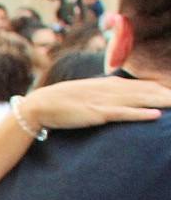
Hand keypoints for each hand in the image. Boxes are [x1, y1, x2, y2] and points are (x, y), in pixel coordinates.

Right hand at [22, 76, 170, 130]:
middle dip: (168, 94)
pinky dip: (140, 114)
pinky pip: (124, 114)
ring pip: (141, 101)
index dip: (164, 89)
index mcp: (112, 83)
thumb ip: (107, 93)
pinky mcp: (98, 114)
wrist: (41, 104)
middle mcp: (112, 89)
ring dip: (163, 102)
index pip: (146, 85)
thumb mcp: (90, 93)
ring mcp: (106, 101)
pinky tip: (156, 115)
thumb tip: (121, 97)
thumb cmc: (64, 100)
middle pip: (149, 91)